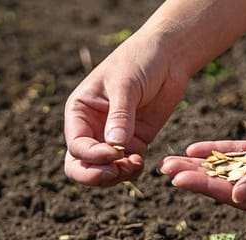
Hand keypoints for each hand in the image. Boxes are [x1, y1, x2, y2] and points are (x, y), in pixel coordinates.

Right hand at [64, 34, 188, 185]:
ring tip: (135, 165)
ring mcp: (112, 138)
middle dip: (95, 174)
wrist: (168, 56)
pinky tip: (141, 163)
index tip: (115, 153)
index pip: (76, 146)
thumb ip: (120, 116)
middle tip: (116, 172)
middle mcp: (91, 128)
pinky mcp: (134, 143)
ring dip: (116, 175)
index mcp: (79, 111)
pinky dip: (131, 172)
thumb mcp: (126, 84)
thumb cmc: (140, 61)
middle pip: (80, 165)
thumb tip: (114, 146)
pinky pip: (125, 167)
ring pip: (103, 171)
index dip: (92, 156)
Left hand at [160, 100, 245, 216]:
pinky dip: (216, 150)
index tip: (178, 179)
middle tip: (163, 169)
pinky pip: (237, 153)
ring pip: (226, 168)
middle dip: (193, 176)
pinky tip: (194, 148)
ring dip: (199, 164)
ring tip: (170, 160)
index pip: (232, 196)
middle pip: (223, 184)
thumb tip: (235, 195)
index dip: (204, 187)